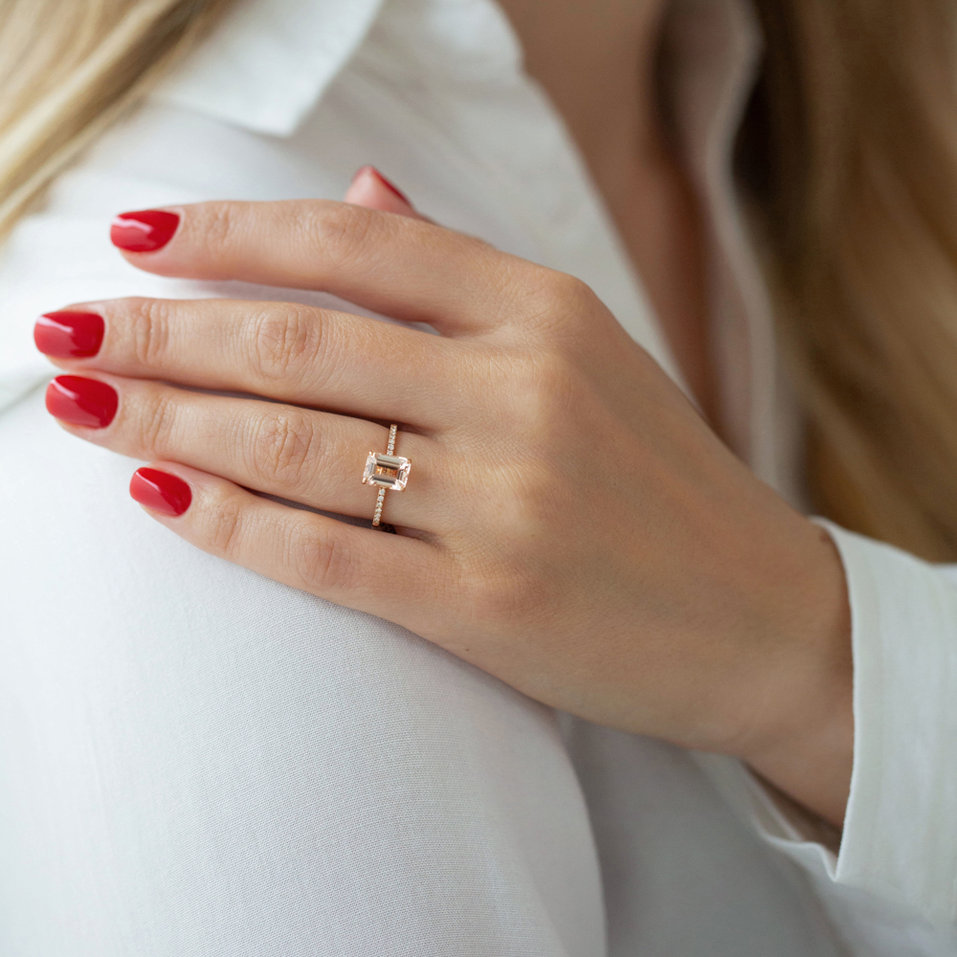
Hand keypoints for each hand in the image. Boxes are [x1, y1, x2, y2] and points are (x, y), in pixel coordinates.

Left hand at [34, 167, 851, 819]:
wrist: (762, 614)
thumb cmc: (663, 482)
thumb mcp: (588, 352)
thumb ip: (466, 276)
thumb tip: (360, 190)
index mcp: (547, 312)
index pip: (355, 242)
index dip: (228, 231)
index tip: (134, 236)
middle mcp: (524, 392)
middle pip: (298, 341)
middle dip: (158, 332)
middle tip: (62, 329)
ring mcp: (507, 502)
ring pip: (294, 444)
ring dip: (167, 422)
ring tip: (82, 406)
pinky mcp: (492, 605)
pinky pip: (328, 552)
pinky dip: (230, 524)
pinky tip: (158, 498)